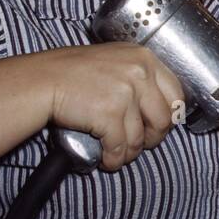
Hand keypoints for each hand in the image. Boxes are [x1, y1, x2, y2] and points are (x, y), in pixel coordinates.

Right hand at [43, 42, 184, 171]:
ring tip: (117, 153)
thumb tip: (158, 105)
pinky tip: (107, 159)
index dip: (169, 116)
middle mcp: (139, 73)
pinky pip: (120, 148)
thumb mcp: (115, 61)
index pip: (176, 94)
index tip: (158, 126)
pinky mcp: (109, 114)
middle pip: (163, 120)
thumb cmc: (73, 73)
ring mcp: (125, 94)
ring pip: (140, 138)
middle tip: (137, 143)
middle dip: (151, 139)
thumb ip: (138, 76)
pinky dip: (114, 159)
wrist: (42, 80)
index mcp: (144, 58)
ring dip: (129, 152)